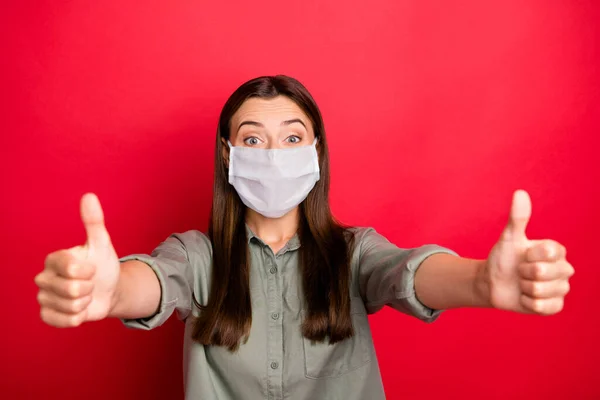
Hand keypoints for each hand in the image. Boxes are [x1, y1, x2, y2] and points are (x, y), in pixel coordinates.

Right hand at [34, 193, 120, 326]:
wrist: (109, 290)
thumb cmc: (102, 265)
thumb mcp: (102, 244)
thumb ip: (94, 221)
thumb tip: (89, 196)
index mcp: (54, 259)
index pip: (71, 268)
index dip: (88, 271)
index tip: (91, 268)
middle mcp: (44, 277)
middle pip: (70, 289)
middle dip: (89, 288)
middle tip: (89, 283)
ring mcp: (43, 297)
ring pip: (70, 306)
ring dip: (85, 302)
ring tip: (85, 295)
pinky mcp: (47, 315)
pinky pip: (64, 321)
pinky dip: (78, 317)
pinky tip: (80, 308)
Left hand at [481, 190, 573, 314]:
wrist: (493, 282)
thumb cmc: (503, 258)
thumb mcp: (509, 238)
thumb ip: (517, 217)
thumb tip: (520, 193)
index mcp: (556, 251)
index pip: (548, 252)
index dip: (528, 255)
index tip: (523, 255)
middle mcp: (564, 269)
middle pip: (542, 272)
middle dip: (523, 272)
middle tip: (520, 271)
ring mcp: (561, 289)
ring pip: (540, 291)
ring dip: (524, 288)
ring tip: (521, 284)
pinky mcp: (555, 306)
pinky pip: (542, 307)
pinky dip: (527, 303)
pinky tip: (524, 297)